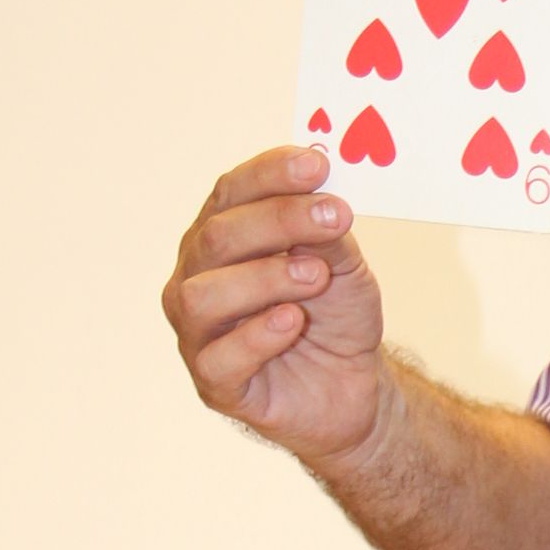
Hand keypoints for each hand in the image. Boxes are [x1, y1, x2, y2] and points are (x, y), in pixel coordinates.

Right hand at [164, 145, 387, 465]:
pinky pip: (219, 358)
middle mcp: (197, 279)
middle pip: (216, 238)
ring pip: (204, 296)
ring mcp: (198, 333)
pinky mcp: (214, 383)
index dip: (269, 174)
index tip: (317, 165)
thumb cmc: (334, 317)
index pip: (230, 194)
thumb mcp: (343, 266)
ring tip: (316, 277)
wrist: (352, 384)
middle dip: (277, 221)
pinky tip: (293, 321)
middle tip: (334, 217)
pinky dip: (258, 336)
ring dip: (265, 278)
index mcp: (221, 239)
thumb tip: (318, 195)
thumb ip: (325, 233)